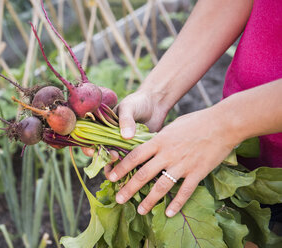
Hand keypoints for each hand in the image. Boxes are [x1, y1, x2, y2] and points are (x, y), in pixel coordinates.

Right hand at [81, 89, 169, 173]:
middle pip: (101, 155)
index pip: (89, 140)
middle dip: (104, 160)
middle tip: (114, 157)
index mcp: (102, 127)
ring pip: (114, 162)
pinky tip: (135, 167)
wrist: (156, 104)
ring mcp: (121, 146)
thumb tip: (126, 136)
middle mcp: (109, 138)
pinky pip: (129, 162)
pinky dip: (130, 167)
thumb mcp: (129, 107)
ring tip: (124, 165)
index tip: (93, 150)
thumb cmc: (138, 102)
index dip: (88, 148)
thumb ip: (125, 120)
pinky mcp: (134, 152)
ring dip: (116, 167)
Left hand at [108, 106, 238, 216]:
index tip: (111, 177)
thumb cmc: (197, 121)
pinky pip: (185, 192)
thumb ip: (160, 138)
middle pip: (143, 174)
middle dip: (129, 188)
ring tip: (140, 210)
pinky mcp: (197, 172)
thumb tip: (150, 146)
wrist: (223, 123)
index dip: (121, 168)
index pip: (135, 156)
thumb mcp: (173, 126)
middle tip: (119, 199)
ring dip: (149, 200)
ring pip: (161, 186)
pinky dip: (176, 204)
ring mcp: (182, 164)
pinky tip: (168, 213)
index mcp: (159, 141)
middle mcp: (168, 154)